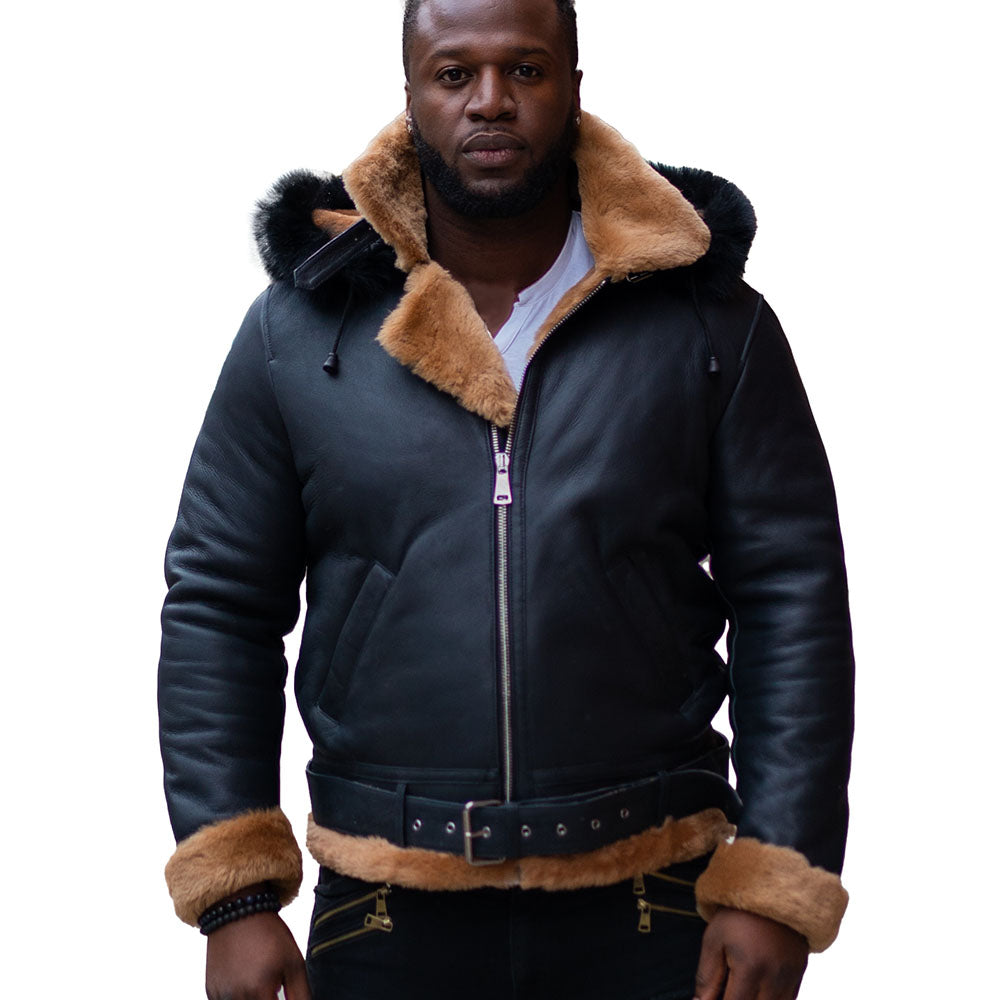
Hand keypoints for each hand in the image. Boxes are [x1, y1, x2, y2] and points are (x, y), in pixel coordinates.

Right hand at [206, 911, 310, 999]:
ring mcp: (221, 997)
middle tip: (273, 989)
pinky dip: (239, 998)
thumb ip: (300, 995)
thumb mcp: (294, 962)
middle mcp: (236, 998)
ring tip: (261, 984)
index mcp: (259, 991)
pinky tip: (246, 982)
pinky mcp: (211, 993)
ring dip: (255, 999)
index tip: (283, 996)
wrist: (238, 912)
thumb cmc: (270, 935)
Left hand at [693, 907, 807, 999]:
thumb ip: (707, 976)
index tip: (710, 998)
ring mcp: (790, 977)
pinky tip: (757, 989)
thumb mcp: (713, 939)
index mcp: (750, 968)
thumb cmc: (737, 912)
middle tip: (726, 988)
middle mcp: (774, 978)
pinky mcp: (800, 973)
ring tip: (741, 987)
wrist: (771, 887)